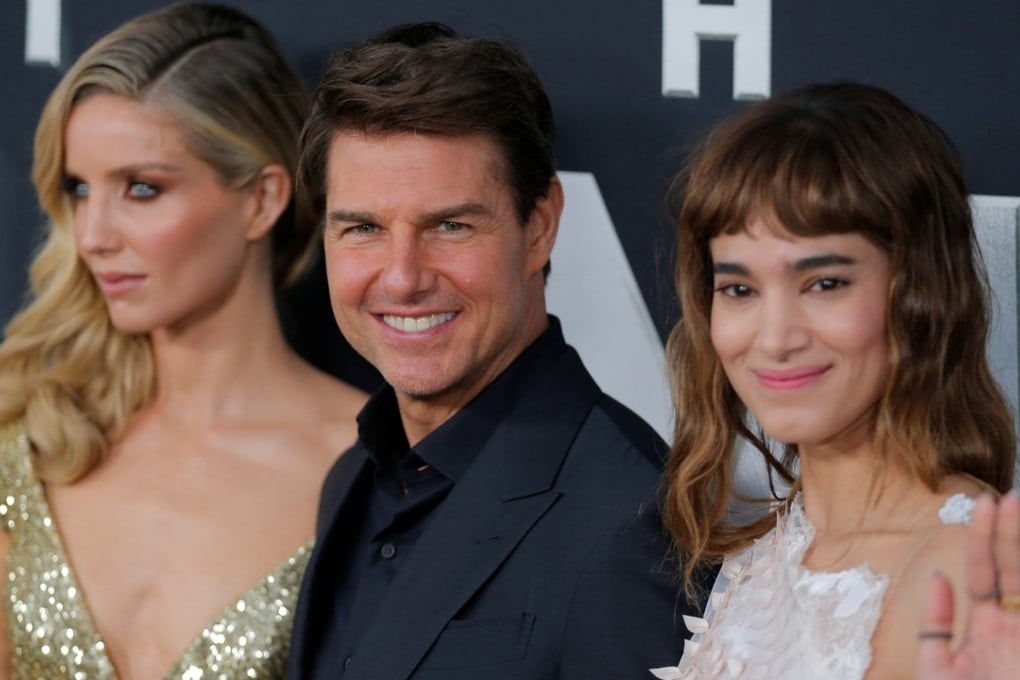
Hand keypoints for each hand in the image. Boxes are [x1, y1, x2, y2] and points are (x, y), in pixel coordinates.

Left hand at [916, 492, 1019, 678]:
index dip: (984, 539)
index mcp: (987, 628)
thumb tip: (938, 579)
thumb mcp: (938, 669)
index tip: (983, 505)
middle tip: (1008, 498)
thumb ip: (935, 628)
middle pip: (1013, 569)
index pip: (985, 573)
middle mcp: (1013, 627)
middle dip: (1010, 534)